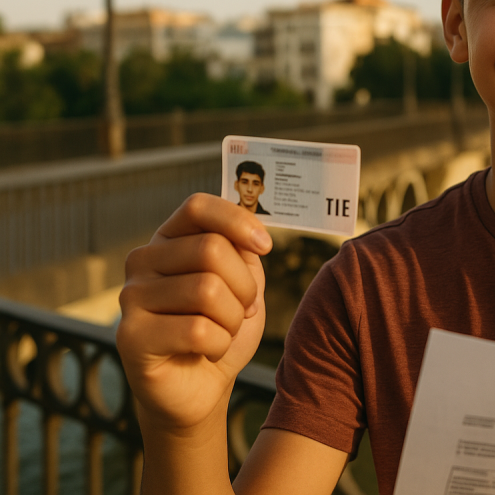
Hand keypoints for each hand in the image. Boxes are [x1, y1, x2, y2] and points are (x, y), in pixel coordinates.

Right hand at [116, 193, 272, 432]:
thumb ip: (243, 250)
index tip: (265, 247)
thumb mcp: (243, 281)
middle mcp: (142, 261)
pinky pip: (197, 330)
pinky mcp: (130, 336)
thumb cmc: (223, 327)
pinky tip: (207, 351)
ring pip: (207, 290)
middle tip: (244, 309)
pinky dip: (219, 344)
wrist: (203, 386)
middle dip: (244, 286)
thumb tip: (253, 233)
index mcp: (169, 239)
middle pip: (211, 249)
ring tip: (224, 331)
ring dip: (233, 319)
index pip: (198, 206)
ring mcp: (130, 297)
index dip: (238, 221)